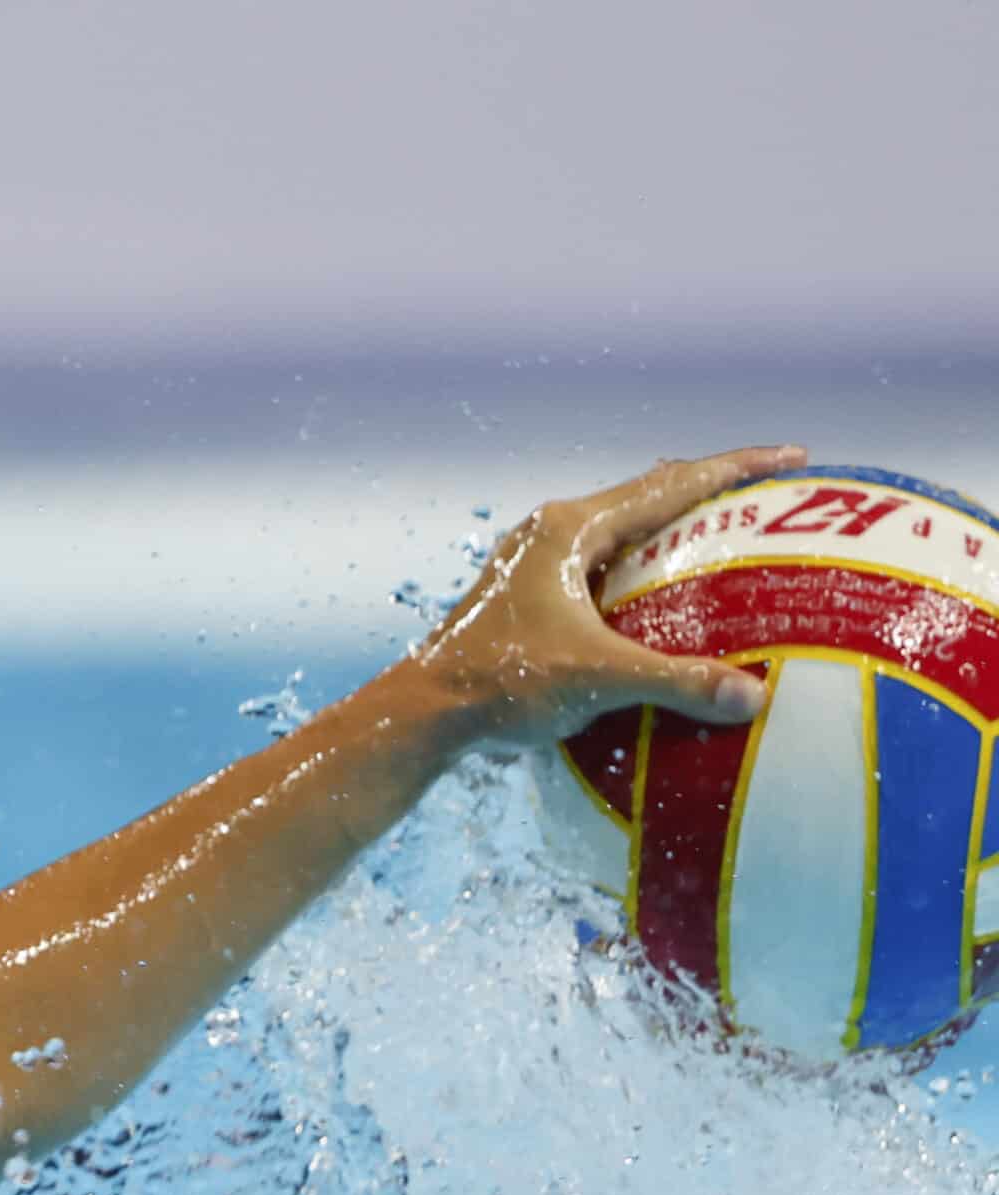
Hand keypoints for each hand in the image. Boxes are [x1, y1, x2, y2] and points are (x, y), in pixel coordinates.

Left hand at [417, 445, 806, 748]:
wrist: (425, 712)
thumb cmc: (501, 683)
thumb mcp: (597, 678)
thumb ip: (677, 681)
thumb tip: (753, 696)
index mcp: (569, 530)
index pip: (669, 485)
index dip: (735, 469)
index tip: (793, 459)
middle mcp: (551, 534)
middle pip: (647, 498)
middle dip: (710, 493)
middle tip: (771, 496)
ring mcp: (535, 564)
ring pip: (622, 533)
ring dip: (674, 532)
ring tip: (731, 540)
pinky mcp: (529, 597)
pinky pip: (604, 569)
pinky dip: (645, 572)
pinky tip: (671, 600)